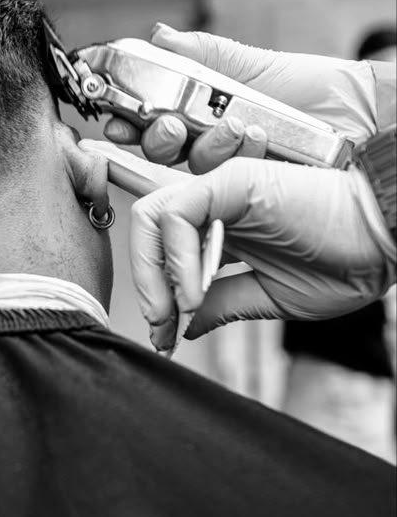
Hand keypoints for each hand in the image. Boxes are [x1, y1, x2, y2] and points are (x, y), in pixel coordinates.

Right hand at [104, 25, 379, 172]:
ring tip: (234, 126)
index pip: (149, 118)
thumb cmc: (316, 91)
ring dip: (204, 147)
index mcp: (201, 109)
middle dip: (157, 135)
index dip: (128, 119)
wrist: (363, 122)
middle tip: (171, 124)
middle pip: (159, 149)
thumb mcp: (254, 64)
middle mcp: (209, 142)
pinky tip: (253, 142)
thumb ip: (203, 53)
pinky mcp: (247, 195)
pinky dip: (233, 163)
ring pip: (188, 170)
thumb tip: (159, 34)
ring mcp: (229, 171)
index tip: (116, 116)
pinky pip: (222, 189)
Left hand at [129, 156, 395, 351]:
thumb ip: (221, 304)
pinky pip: (178, 214)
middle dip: (144, 284)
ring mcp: (218, 190)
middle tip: (160, 326)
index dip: (153, 291)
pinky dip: (178, 257)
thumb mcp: (269, 297)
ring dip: (153, 272)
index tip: (163, 335)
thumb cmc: (343, 263)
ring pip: (150, 218)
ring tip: (178, 310)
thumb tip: (183, 326)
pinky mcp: (229, 181)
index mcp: (220, 232)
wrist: (386, 242)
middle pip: (146, 233)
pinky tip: (196, 290)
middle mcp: (213, 207)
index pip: (163, 252)